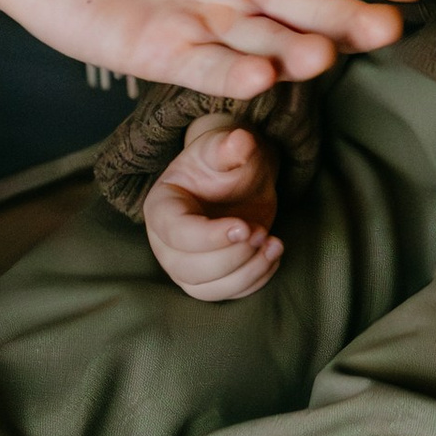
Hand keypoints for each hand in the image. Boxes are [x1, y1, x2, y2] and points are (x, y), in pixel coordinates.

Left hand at [0, 0, 428, 94]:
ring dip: (304, 54)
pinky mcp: (165, 54)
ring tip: (321, 54)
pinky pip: (212, 72)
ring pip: (275, 46)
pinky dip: (237, 80)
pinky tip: (261, 78)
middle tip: (385, 27)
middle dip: (356, 20)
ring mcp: (210, 18)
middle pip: (319, 6)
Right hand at [145, 125, 281, 301]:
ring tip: (274, 244)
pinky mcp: (209, 279)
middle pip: (188, 268)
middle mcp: (165, 243)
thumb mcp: (225, 148)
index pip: (176, 233)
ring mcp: (185, 265)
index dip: (210, 236)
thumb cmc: (224, 164)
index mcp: (161, 207)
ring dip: (245, 273)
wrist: (237, 180)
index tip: (244, 226)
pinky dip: (254, 281)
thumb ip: (229, 146)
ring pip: (207, 288)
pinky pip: (227, 293)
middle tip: (261, 232)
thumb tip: (241, 142)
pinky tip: (273, 256)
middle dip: (231, 256)